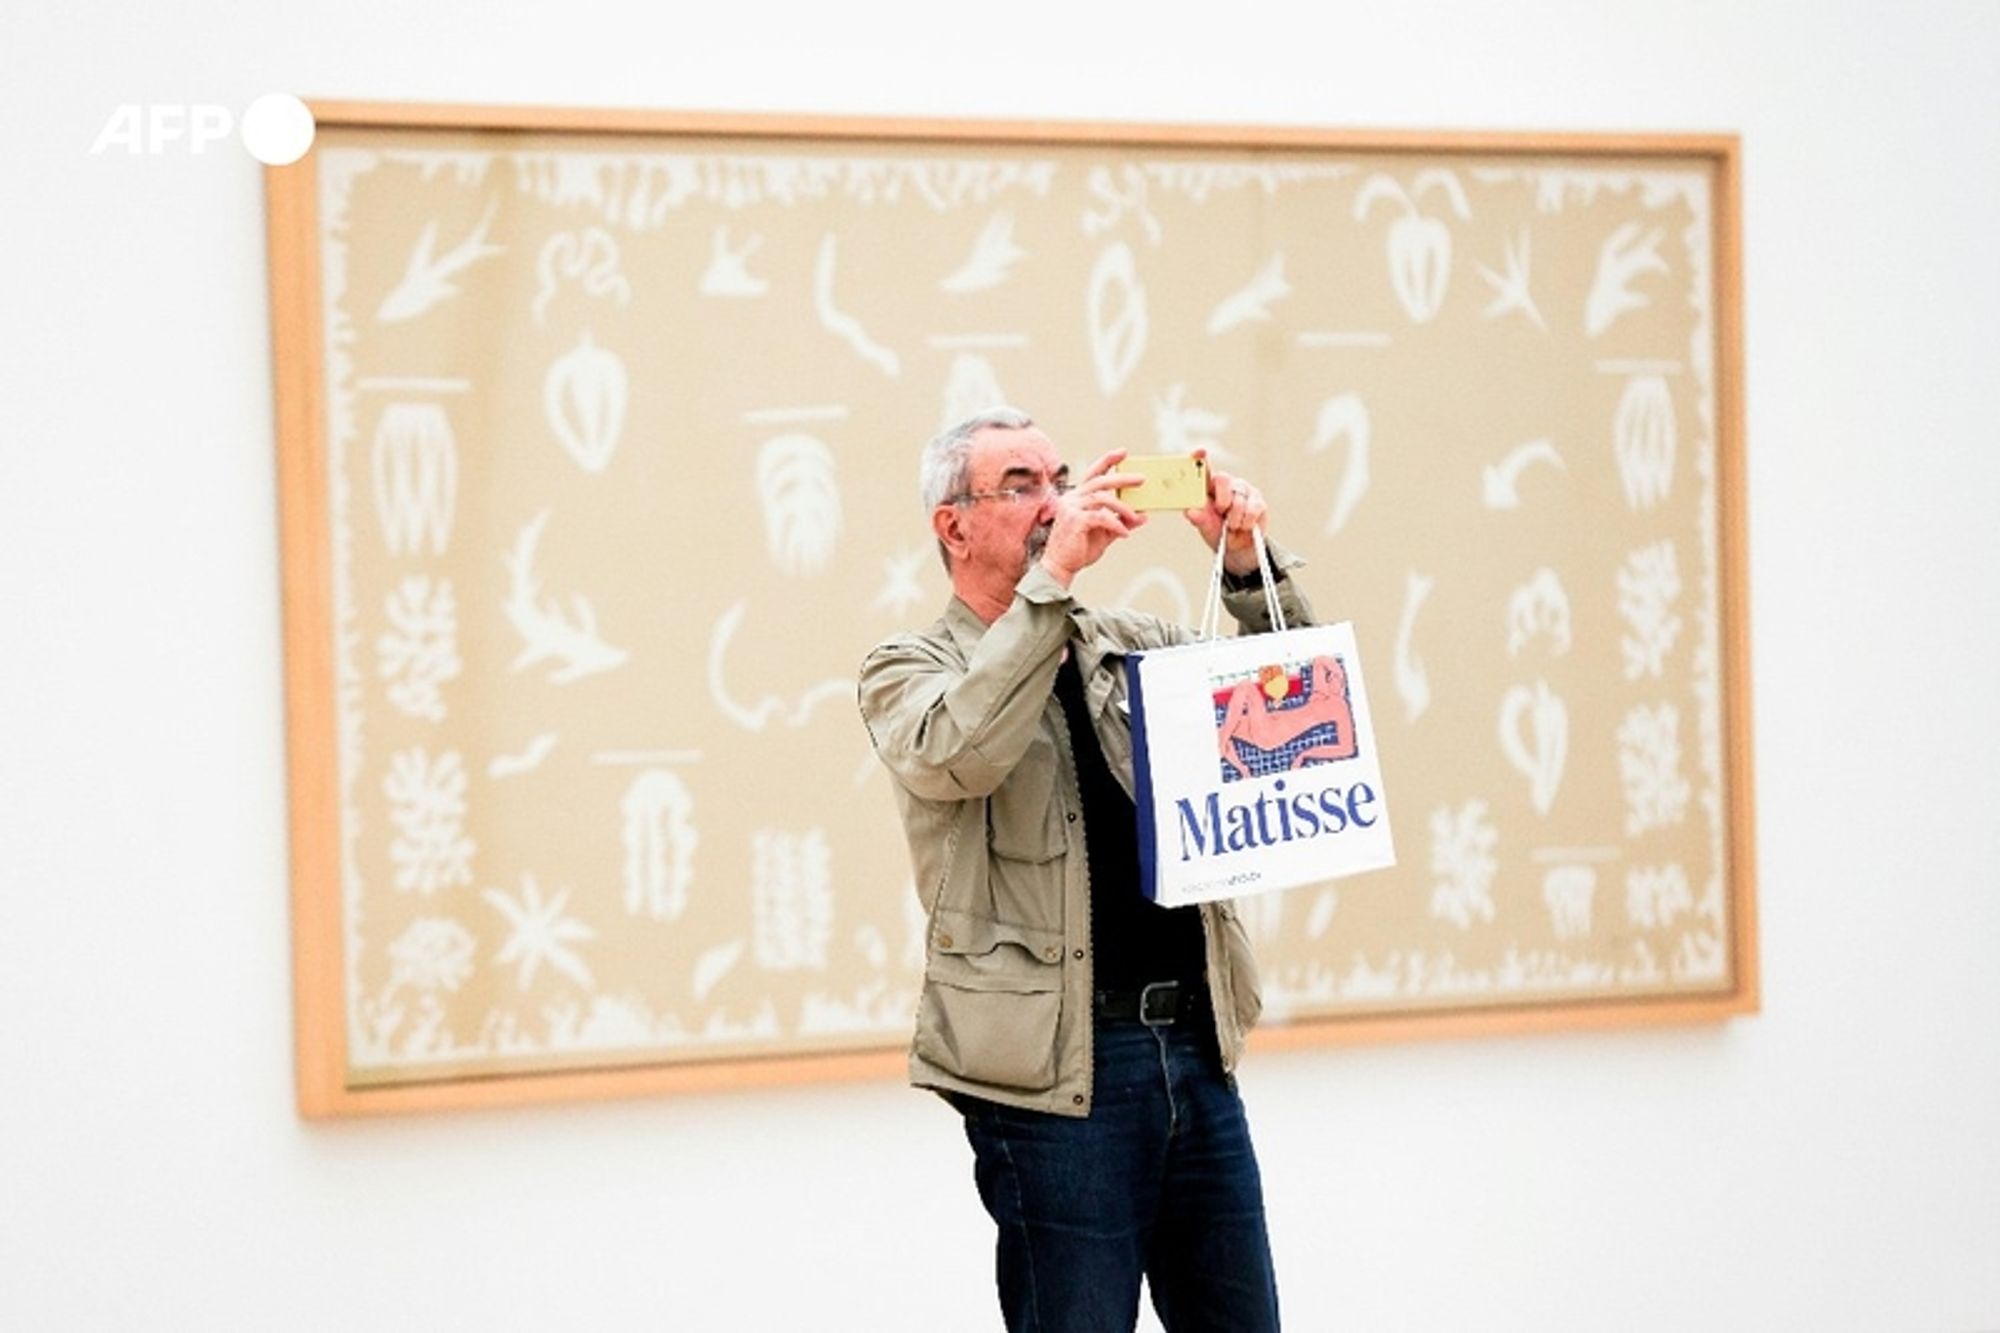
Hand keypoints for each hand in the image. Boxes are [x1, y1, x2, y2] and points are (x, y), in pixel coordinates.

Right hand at [1038, 449, 1146, 584]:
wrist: (1061, 567)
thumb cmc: (1079, 550)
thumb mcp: (1105, 534)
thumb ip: (1121, 522)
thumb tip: (1143, 516)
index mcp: (1077, 498)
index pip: (1093, 474)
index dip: (1107, 461)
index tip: (1123, 452)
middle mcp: (1072, 499)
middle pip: (1100, 481)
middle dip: (1122, 478)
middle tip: (1142, 479)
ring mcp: (1071, 508)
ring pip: (1102, 498)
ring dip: (1122, 507)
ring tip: (1135, 516)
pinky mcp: (1074, 520)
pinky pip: (1101, 517)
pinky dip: (1116, 524)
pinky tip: (1124, 534)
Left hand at [1185, 453, 1268, 574]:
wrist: (1237, 548)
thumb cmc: (1217, 532)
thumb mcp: (1205, 527)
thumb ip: (1199, 519)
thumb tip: (1191, 511)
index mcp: (1207, 487)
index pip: (1203, 468)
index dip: (1200, 458)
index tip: (1200, 451)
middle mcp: (1225, 483)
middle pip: (1223, 479)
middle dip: (1221, 499)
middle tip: (1221, 513)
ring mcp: (1243, 489)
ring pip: (1238, 498)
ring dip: (1234, 518)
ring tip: (1232, 526)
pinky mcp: (1258, 500)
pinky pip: (1253, 508)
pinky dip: (1247, 521)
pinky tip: (1244, 526)